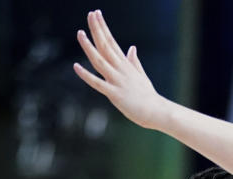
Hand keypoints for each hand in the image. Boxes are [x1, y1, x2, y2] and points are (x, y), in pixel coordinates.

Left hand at [73, 10, 167, 129]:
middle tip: (91, 13)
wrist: (156, 111)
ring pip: (100, 61)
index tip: (97, 14)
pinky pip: (97, 83)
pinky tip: (76, 66)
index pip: (112, 42)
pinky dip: (86, 75)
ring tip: (80, 33)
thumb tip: (132, 48)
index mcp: (126, 64)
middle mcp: (121, 69)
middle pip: (106, 46)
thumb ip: (134, 61)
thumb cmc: (148, 96)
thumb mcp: (141, 75)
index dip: (103, 28)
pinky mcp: (115, 94)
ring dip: (89, 47)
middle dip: (97, 29)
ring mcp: (117, 81)